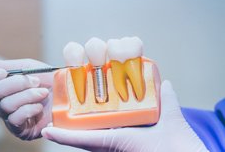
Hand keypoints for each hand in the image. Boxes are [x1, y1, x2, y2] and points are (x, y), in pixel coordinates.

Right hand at [0, 59, 52, 139]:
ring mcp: (10, 117)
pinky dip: (29, 109)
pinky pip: (15, 119)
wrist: (69, 93)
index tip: (3, 72)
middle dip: (17, 83)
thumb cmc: (49, 79)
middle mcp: (1, 103)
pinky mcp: (20, 130)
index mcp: (1, 86)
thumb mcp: (28, 66)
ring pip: (6, 105)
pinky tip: (40, 107)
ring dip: (27, 95)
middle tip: (35, 81)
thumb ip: (4, 65)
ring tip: (42, 93)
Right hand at [41, 81, 207, 151]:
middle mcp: (114, 137)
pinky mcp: (107, 144)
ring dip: (62, 131)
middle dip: (71, 123)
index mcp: (125, 130)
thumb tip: (164, 82)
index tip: (76, 104)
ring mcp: (108, 142)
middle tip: (57, 112)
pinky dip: (64, 137)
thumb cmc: (178, 144)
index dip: (88, 114)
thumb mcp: (168, 115)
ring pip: (79, 136)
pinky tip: (49, 132)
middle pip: (87, 129)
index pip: (102, 122)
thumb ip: (165, 98)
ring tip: (48, 122)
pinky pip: (82, 141)